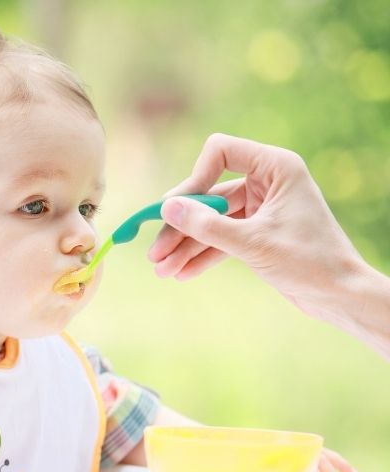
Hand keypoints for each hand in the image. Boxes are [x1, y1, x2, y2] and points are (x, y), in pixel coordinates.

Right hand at [148, 133, 364, 324]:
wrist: (340, 296)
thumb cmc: (308, 262)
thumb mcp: (253, 243)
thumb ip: (207, 226)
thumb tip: (167, 207)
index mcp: (275, 167)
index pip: (219, 152)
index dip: (194, 179)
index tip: (177, 211)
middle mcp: (266, 181)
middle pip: (208, 194)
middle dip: (181, 226)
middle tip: (155, 254)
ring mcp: (260, 208)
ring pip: (211, 221)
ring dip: (186, 246)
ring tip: (163, 270)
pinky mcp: (257, 232)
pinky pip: (221, 238)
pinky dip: (202, 255)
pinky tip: (182, 273)